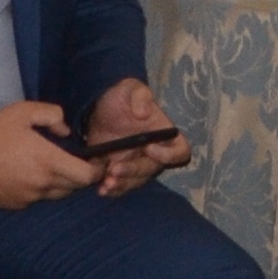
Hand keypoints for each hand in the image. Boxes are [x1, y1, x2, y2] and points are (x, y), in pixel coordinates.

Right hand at [0, 103, 97, 210]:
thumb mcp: (23, 111)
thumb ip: (52, 115)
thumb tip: (65, 131)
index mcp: (49, 161)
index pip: (86, 176)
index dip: (96, 170)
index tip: (96, 162)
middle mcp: (42, 184)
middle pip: (74, 187)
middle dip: (79, 175)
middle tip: (72, 160)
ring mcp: (28, 197)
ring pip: (56, 194)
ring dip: (60, 183)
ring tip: (48, 166)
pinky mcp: (15, 204)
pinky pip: (36, 199)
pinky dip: (39, 189)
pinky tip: (27, 174)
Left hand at [85, 79, 182, 195]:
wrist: (97, 108)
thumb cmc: (121, 96)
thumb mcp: (130, 88)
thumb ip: (139, 95)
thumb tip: (143, 113)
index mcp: (163, 135)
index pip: (180, 151)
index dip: (169, 155)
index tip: (149, 148)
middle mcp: (153, 153)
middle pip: (152, 169)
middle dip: (134, 171)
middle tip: (114, 169)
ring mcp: (135, 164)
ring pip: (136, 181)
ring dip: (122, 185)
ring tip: (106, 184)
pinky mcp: (117, 171)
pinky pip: (120, 186)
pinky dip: (112, 190)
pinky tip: (100, 189)